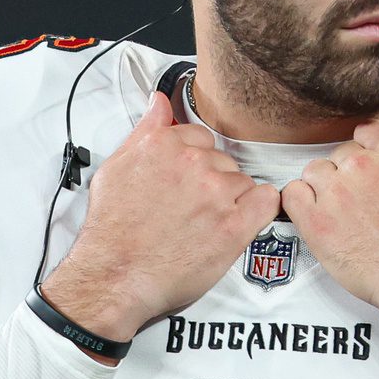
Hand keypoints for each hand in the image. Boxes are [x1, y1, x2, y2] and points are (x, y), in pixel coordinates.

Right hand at [43, 92, 279, 347]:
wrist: (114, 276)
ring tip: (205, 224)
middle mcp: (193, 162)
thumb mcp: (115, 168)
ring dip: (231, 200)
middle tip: (191, 208)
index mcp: (164, 144)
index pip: (200, 137)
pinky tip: (239, 222)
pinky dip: (258, 210)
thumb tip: (159, 102)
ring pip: (243, 181)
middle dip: (211, 181)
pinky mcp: (234, 225)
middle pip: (223, 160)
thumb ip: (144, 131)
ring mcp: (217, 193)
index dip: (194, 162)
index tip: (187, 181)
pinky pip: (266, 201)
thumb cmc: (112, 230)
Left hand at [282, 101, 378, 370]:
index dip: (367, 152)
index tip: (371, 170)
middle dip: (348, 175)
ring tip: (344, 215)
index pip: (365, 132)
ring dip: (324, 190)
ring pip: (313, 173)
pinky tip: (319, 219)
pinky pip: (292, 196)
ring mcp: (336, 193)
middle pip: (338, 154)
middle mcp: (361, 166)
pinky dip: (300, 205)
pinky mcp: (316, 222)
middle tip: (363, 202)